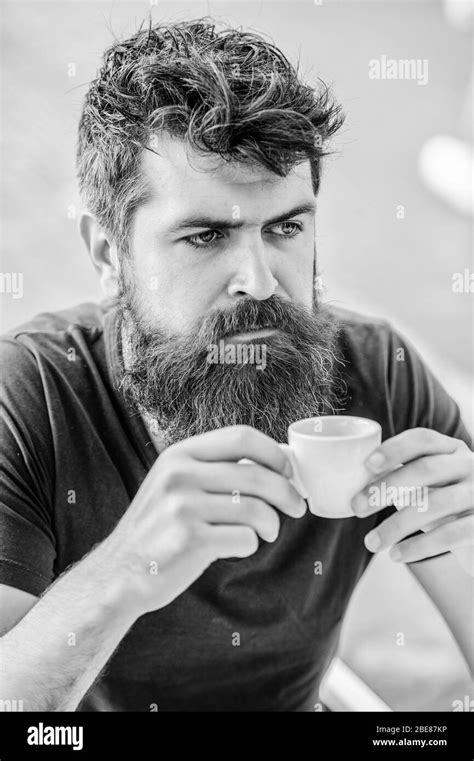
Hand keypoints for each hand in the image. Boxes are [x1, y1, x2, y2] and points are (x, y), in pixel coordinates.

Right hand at [104, 425, 305, 614]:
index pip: (241, 436)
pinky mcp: (190, 540)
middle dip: (287, 492)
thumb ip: (214, 470)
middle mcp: (180, 475)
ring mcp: (183, 507)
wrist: (119, 573)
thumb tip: (275, 463)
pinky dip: (251, 545)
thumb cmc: (159, 528)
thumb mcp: (174, 484)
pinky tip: (238, 547)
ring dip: (272, 523)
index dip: (274, 452)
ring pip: (256, 508)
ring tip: (267, 532)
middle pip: (256, 474)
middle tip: (298, 507)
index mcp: (179, 455)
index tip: (288, 470)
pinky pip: (245, 538)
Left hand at [350, 428, 473, 563]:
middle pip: (426, 469)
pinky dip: (418, 546)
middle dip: (386, 487)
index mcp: (452, 450)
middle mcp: (471, 466)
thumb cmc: (447, 505)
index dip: (394, 449)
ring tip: (370, 542)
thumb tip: (354, 482)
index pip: (423, 439)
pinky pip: (449, 534)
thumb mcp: (430, 486)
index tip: (367, 464)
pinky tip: (396, 555)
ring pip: (435, 505)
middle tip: (356, 507)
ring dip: (396, 525)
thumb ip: (402, 478)